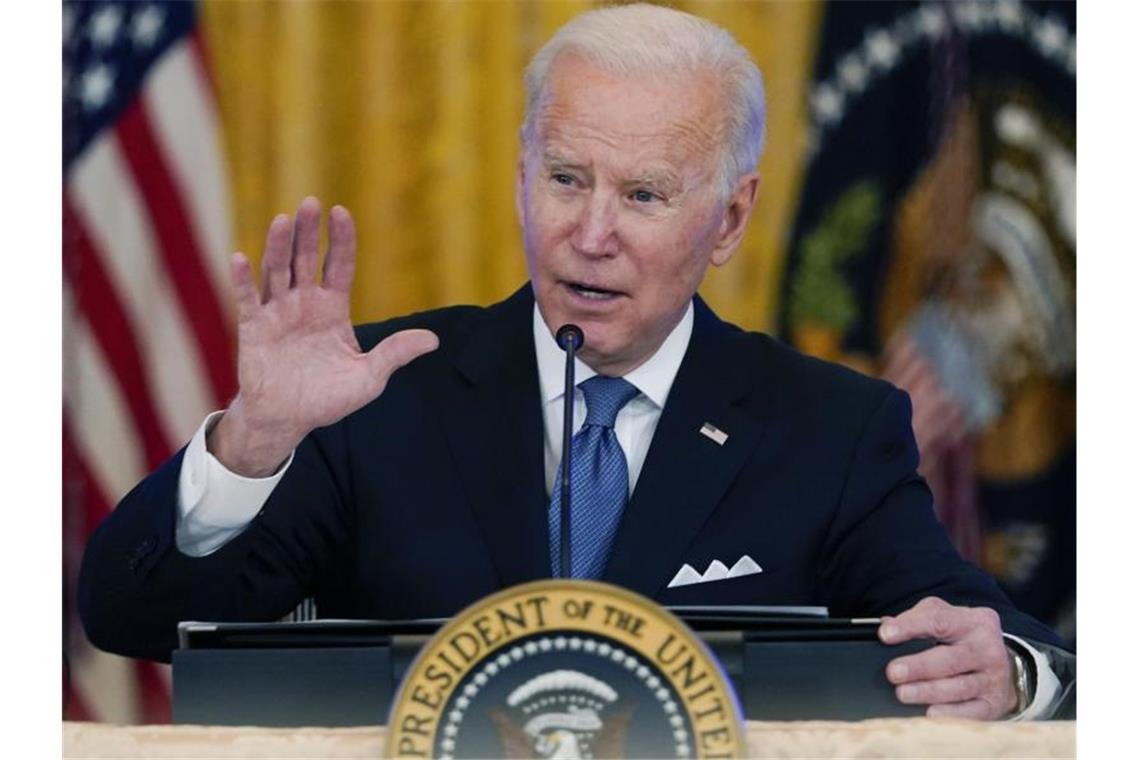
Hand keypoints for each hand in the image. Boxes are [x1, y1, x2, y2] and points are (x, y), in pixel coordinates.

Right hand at [208, 197, 438, 475]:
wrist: (288, 420)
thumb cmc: (328, 399)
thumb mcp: (369, 378)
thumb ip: (395, 354)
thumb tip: (434, 340)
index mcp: (333, 309)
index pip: (339, 265)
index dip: (341, 240)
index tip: (342, 212)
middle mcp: (304, 303)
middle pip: (307, 259)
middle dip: (310, 232)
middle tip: (312, 203)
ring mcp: (277, 313)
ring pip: (277, 271)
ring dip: (279, 246)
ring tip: (283, 220)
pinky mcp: (253, 328)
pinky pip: (248, 300)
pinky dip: (244, 279)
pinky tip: (241, 257)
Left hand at [879, 596, 1017, 719]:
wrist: (1005, 666)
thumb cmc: (963, 639)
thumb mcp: (944, 618)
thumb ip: (916, 619)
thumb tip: (886, 626)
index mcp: (973, 621)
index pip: (939, 621)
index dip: (910, 627)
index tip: (885, 635)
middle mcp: (987, 649)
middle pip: (950, 659)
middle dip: (918, 667)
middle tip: (893, 672)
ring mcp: (993, 678)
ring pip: (959, 687)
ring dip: (928, 692)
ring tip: (903, 693)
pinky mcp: (994, 704)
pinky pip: (972, 712)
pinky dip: (950, 714)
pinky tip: (930, 713)